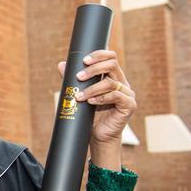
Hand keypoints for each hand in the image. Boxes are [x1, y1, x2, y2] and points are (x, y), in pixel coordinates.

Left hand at [58, 50, 136, 169]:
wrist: (97, 135)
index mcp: (112, 76)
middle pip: (112, 65)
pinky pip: (116, 96)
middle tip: (78, 77)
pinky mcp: (129, 105)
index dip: (98, 55)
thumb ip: (72, 79)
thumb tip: (61, 64)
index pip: (110, 57)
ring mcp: (127, 94)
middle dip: (93, 69)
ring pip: (110, 83)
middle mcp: (121, 82)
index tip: (84, 60)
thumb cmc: (89, 114)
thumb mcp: (79, 94)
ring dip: (91, 88)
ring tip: (79, 96)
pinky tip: (90, 102)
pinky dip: (101, 98)